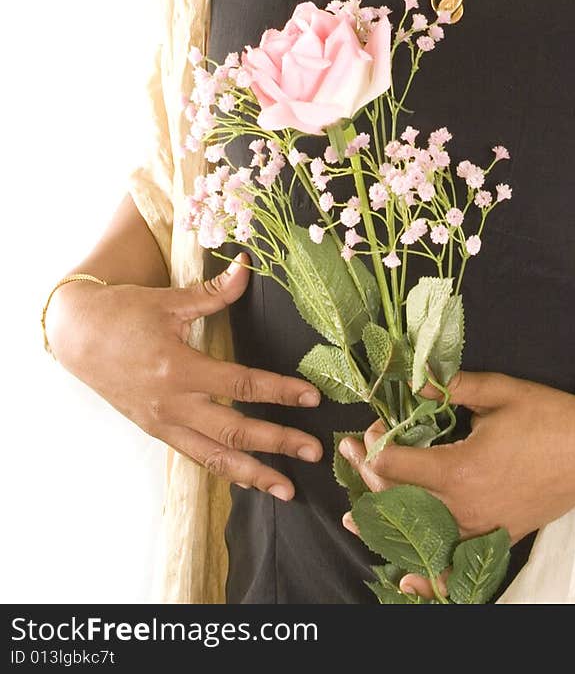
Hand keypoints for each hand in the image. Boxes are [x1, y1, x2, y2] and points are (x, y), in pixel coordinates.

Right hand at [53, 251, 323, 497]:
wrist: (77, 336)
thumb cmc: (126, 313)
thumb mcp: (170, 300)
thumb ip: (214, 292)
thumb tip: (247, 266)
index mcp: (178, 368)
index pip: (241, 386)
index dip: (279, 392)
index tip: (312, 398)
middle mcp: (172, 404)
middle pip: (234, 431)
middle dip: (277, 443)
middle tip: (315, 451)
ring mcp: (162, 423)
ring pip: (214, 457)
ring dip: (253, 475)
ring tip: (287, 490)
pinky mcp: (156, 431)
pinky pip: (195, 456)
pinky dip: (224, 470)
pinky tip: (249, 480)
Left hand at [339, 369, 574, 600]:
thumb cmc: (549, 416)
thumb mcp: (499, 391)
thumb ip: (452, 386)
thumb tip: (414, 379)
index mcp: (460, 468)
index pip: (396, 466)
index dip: (375, 447)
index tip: (371, 429)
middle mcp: (465, 506)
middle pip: (400, 501)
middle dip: (368, 478)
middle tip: (349, 453)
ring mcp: (481, 527)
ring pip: (420, 534)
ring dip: (384, 523)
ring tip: (353, 515)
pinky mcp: (497, 537)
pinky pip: (455, 562)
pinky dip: (428, 574)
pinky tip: (406, 580)